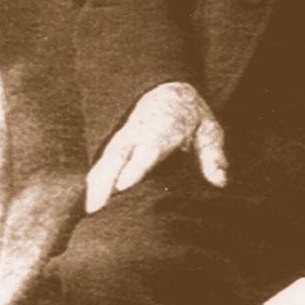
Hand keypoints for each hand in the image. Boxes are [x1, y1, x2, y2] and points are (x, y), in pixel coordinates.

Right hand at [86, 80, 227, 212]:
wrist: (169, 92)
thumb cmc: (192, 118)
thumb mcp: (209, 131)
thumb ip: (213, 156)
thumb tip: (220, 182)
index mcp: (164, 127)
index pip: (149, 148)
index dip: (136, 166)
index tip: (123, 185)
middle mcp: (138, 132)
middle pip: (118, 156)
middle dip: (104, 180)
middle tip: (95, 207)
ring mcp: (123, 139)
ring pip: (104, 161)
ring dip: (93, 185)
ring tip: (86, 212)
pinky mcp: (114, 148)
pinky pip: (100, 166)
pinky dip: (90, 184)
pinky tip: (85, 207)